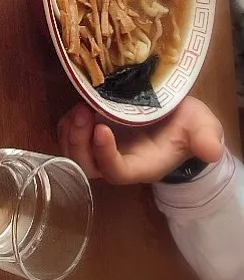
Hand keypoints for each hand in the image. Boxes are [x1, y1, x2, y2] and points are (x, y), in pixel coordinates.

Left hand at [58, 96, 223, 183]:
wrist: (177, 119)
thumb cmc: (188, 126)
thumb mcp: (202, 127)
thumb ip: (205, 138)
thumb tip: (212, 151)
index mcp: (141, 165)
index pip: (116, 172)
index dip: (105, 155)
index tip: (101, 128)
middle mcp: (117, 162)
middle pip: (87, 166)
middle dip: (79, 142)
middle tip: (83, 111)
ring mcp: (101, 150)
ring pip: (73, 153)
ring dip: (70, 133)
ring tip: (79, 107)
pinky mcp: (92, 135)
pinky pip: (69, 138)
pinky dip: (67, 126)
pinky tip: (77, 107)